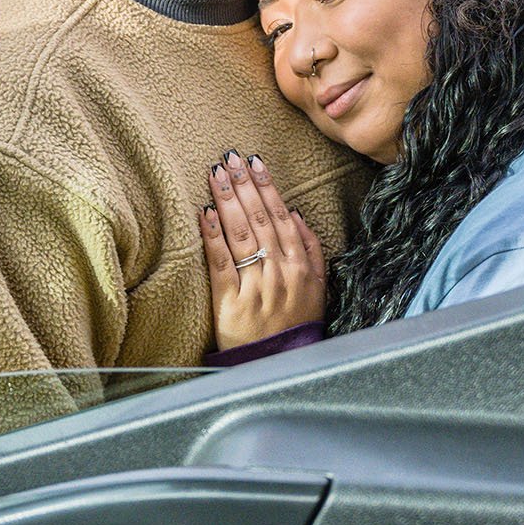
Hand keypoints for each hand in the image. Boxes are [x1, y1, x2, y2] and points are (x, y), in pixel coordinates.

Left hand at [200, 151, 326, 350]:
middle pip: (259, 218)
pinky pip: (221, 263)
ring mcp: (255, 286)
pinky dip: (212, 236)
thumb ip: (312, 250)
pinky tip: (204, 213)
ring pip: (241, 234)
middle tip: (229, 158)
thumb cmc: (296, 326)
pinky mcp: (231, 302)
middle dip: (243, 184)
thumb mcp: (318, 288)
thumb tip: (297, 215)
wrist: (279, 366)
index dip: (266, 187)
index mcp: (300, 265)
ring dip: (227, 200)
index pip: (281, 216)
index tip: (254, 162)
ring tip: (216, 175)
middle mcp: (279, 271)